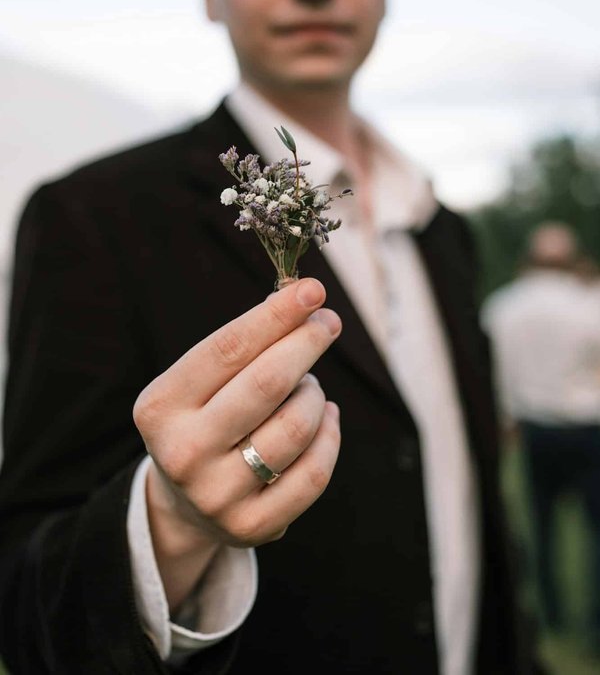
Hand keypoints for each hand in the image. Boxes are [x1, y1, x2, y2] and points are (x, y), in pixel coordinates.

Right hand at [132, 277, 341, 609]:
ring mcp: (217, 495)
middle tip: (328, 322)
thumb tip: (304, 300)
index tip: (312, 290)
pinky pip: (315, 471)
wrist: (185, 502)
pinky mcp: (252, 527)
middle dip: (306, 343)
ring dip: (314, 393)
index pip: (228, 349)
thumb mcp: (201, 381)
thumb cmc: (204, 417)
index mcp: (160, 406)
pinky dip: (330, 433)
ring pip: (297, 426)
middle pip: (267, 384)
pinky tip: (325, 418)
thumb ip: (244, 344)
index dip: (276, 316)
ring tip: (308, 386)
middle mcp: (183, 452)